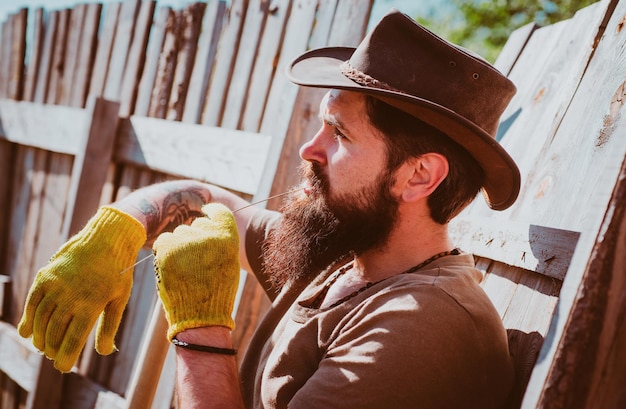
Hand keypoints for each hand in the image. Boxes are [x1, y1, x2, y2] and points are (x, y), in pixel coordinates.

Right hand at [17, 207, 146, 371]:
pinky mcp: (46, 275)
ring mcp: (56, 285)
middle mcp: (71, 296)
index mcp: (92, 305)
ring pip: (41, 320)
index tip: (62, 367)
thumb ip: (110, 326)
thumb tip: (106, 352)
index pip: (72, 340)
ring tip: (43, 346)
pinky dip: (28, 318)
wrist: (107, 238)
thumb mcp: (120, 298)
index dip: (65, 358)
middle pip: (54, 332)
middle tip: (53, 355)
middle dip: (52, 349)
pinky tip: (28, 331)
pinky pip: (32, 302)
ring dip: (39, 336)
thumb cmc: (117, 271)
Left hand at [153, 203, 239, 339]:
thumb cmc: (216, 291)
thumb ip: (220, 241)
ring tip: (185, 268)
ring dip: (180, 245)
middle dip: (194, 237)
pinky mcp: (167, 248)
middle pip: (196, 224)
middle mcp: (208, 234)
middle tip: (196, 261)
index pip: (219, 212)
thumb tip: (205, 224)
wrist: (200, 316)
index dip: (211, 211)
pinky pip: (164, 240)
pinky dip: (166, 251)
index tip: (206, 211)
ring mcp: (186, 240)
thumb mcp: (228, 262)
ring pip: (179, 233)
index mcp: (227, 237)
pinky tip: (173, 267)